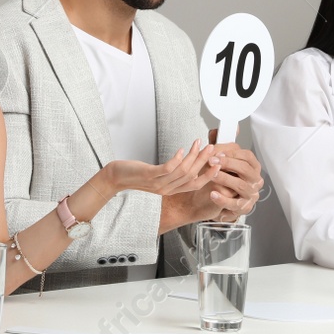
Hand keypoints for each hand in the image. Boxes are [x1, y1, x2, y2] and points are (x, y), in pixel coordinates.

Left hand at [102, 137, 218, 197]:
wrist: (116, 178)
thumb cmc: (136, 175)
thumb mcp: (158, 176)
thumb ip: (172, 172)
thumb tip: (186, 160)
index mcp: (171, 190)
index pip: (195, 185)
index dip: (208, 176)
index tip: (218, 164)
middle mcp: (167, 189)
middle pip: (192, 176)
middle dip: (203, 161)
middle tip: (210, 148)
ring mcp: (158, 183)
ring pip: (182, 171)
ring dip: (192, 156)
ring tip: (197, 143)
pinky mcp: (150, 176)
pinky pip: (168, 168)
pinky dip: (177, 158)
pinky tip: (181, 150)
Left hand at [204, 144, 264, 220]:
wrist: (213, 201)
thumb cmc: (220, 178)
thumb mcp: (218, 161)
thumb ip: (217, 146)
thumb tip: (215, 131)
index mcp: (252, 166)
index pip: (247, 156)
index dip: (232, 153)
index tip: (218, 151)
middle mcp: (254, 180)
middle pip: (245, 169)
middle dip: (228, 163)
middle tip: (212, 161)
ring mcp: (250, 194)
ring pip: (240, 185)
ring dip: (225, 179)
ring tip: (212, 175)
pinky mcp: (243, 207)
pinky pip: (234, 203)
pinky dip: (223, 199)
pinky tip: (213, 194)